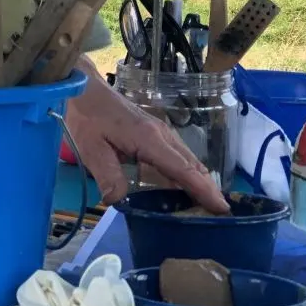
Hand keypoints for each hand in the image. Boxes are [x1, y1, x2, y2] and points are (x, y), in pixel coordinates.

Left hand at [65, 58, 229, 213]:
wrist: (83, 89)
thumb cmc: (86, 118)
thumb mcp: (91, 148)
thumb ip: (107, 174)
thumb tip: (117, 201)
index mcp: (150, 139)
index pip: (182, 168)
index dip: (203, 189)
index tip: (222, 208)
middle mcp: (162, 135)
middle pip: (192, 165)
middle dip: (208, 189)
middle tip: (220, 216)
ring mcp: (160, 133)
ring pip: (187, 161)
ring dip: (199, 182)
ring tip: (208, 208)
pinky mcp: (154, 134)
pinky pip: (177, 157)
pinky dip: (187, 174)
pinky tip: (185, 190)